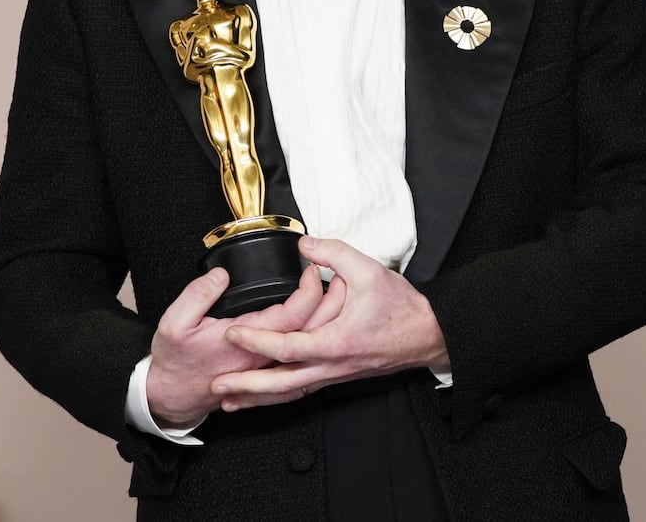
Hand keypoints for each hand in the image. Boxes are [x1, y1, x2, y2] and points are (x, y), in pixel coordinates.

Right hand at [145, 263, 323, 427]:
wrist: (173, 394)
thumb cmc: (175, 360)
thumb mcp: (174, 324)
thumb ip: (198, 295)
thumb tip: (222, 274)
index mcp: (246, 341)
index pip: (292, 316)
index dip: (307, 290)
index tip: (309, 268)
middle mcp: (263, 357)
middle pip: (311, 331)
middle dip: (328, 302)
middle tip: (330, 276)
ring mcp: (267, 365)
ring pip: (310, 344)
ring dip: (327, 319)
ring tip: (335, 294)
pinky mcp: (266, 369)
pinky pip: (301, 354)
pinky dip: (315, 336)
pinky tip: (321, 322)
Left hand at [213, 236, 449, 410]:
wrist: (427, 335)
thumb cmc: (402, 308)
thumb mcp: (369, 270)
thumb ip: (333, 254)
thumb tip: (304, 245)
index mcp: (338, 342)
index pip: (288, 346)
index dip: (258, 340)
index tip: (233, 332)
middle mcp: (333, 365)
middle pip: (282, 384)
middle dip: (248, 387)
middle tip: (217, 385)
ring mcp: (334, 374)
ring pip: (290, 392)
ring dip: (259, 398)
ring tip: (229, 400)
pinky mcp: (336, 375)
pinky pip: (301, 389)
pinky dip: (277, 395)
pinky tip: (261, 395)